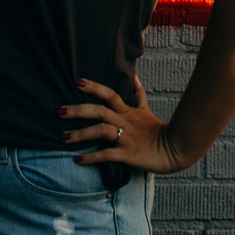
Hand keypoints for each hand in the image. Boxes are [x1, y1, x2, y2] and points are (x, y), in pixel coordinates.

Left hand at [58, 76, 188, 173]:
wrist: (175, 150)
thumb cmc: (157, 130)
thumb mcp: (146, 109)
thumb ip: (138, 93)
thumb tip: (134, 74)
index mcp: (127, 111)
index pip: (109, 94)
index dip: (94, 87)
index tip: (76, 82)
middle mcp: (125, 122)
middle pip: (100, 111)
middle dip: (78, 110)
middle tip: (59, 111)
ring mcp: (126, 138)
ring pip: (101, 131)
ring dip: (81, 134)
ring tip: (63, 137)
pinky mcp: (129, 155)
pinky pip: (107, 155)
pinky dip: (91, 157)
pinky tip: (78, 159)